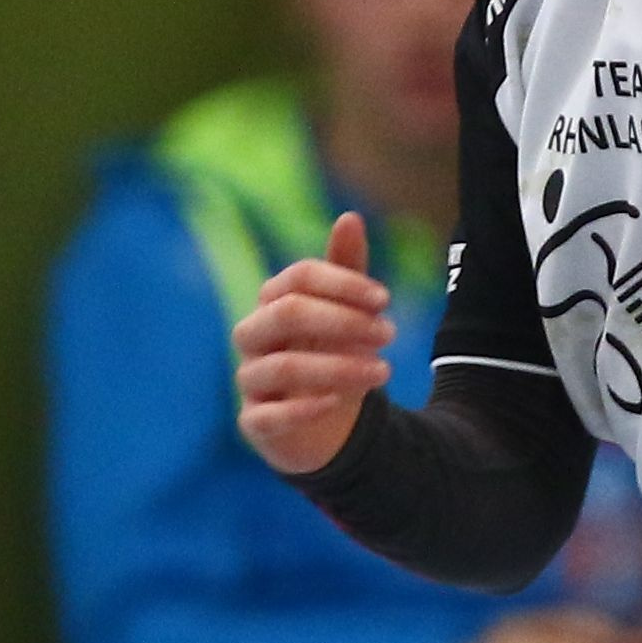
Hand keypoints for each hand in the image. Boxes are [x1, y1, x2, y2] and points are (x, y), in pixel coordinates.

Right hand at [234, 210, 391, 476]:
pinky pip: (265, 415)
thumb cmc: (332, 355)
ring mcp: (251, 380)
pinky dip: (302, 409)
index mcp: (273, 302)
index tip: (385, 299)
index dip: (342, 284)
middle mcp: (255, 337)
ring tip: (384, 371)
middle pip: (286, 313)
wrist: (327, 425)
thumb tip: (350, 218)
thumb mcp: (346, 314)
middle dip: (342, 320)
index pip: (299, 278)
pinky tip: (336, 402)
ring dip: (338, 367)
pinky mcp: (254, 423)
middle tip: (389, 333)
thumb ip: (346, 270)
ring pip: (282, 366)